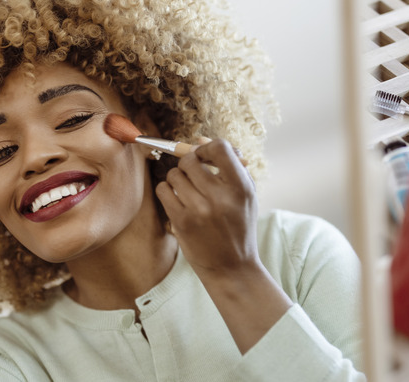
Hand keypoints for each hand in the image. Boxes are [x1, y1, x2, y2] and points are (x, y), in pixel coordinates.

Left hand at [156, 139, 291, 353]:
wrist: (232, 267)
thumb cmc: (239, 226)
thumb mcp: (245, 195)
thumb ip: (228, 166)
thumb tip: (199, 140)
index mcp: (240, 187)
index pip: (220, 148)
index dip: (208, 148)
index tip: (205, 157)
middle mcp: (220, 197)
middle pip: (191, 160)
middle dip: (189, 163)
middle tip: (194, 174)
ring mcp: (199, 210)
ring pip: (174, 174)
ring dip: (178, 178)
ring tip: (188, 190)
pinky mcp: (181, 221)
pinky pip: (164, 190)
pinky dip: (168, 191)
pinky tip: (178, 200)